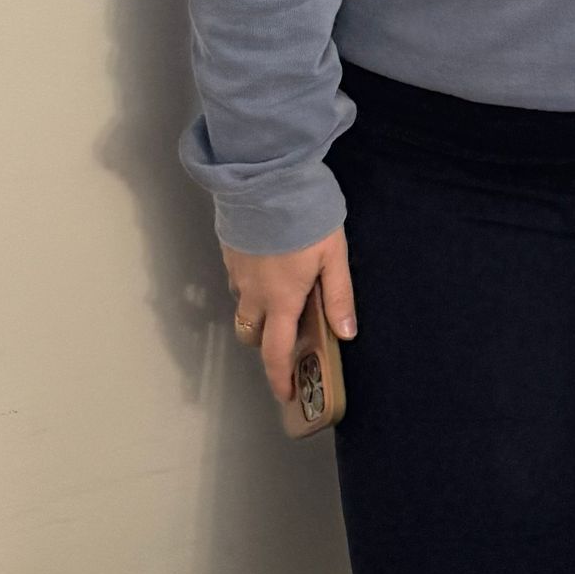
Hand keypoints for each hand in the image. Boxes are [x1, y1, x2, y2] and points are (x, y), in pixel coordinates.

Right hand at [223, 227, 355, 403]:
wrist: (266, 178)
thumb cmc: (306, 218)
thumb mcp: (333, 255)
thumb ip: (338, 295)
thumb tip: (346, 334)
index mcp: (281, 300)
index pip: (276, 352)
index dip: (280, 378)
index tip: (286, 395)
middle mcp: (253, 293)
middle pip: (251, 334)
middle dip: (266, 344)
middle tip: (286, 339)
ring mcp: (236, 271)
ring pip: (242, 306)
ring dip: (257, 313)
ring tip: (278, 299)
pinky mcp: (228, 251)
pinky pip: (237, 280)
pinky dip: (249, 285)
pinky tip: (266, 266)